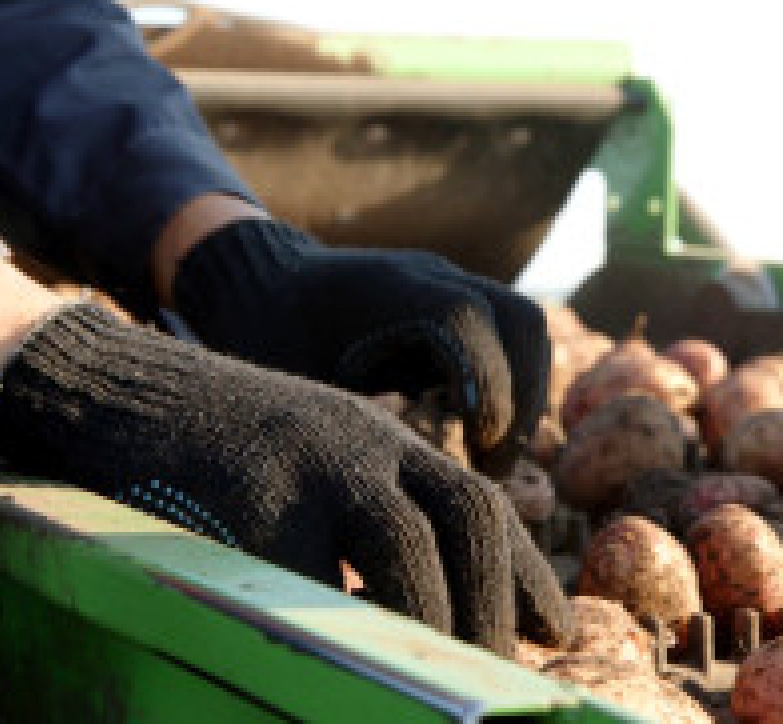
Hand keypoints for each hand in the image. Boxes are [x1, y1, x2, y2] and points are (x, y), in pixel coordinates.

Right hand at [0, 304, 571, 654]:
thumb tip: (421, 598)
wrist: (122, 388)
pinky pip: (311, 585)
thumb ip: (369, 505)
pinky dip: (339, 632)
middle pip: (462, 520)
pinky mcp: (246, 498)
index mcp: (380, 437)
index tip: (556, 630)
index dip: (526, 574)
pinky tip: (343, 660)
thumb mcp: (313, 454)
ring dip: (431, 630)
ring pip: (405, 555)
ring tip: (434, 683)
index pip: (480, 501)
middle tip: (498, 674)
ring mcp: (304, 466)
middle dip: (492, 608)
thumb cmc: (216, 440)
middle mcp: (358, 443)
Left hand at [173, 219, 549, 475]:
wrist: (257, 283)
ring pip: (525, 327)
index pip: (466, 323)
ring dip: (526, 395)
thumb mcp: (299, 389)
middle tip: (491, 469)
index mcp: (387, 288)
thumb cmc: (269, 340)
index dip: (485, 392)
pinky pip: (512, 334)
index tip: (476, 462)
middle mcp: (429, 275)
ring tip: (490, 457)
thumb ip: (354, 434)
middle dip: (522, 402)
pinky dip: (513, 383)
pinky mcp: (455, 300)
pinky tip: (479, 434)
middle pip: (520, 321)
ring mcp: (448, 281)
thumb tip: (405, 507)